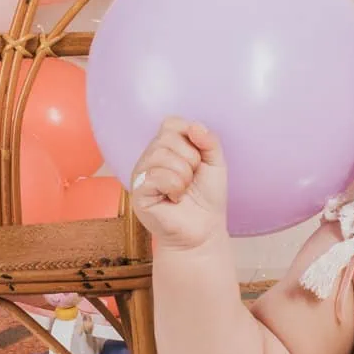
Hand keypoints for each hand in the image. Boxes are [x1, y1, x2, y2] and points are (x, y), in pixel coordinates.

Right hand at [129, 119, 227, 252]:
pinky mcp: (138, 192)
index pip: (171, 123)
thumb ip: (209, 140)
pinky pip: (155, 176)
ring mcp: (141, 174)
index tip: (198, 159)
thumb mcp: (215, 163)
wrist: (204, 230)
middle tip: (191, 180)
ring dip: (183, 175)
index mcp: (166, 147)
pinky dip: (174, 187)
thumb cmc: (207, 197)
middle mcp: (150, 157)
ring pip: (160, 155)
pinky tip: (174, 199)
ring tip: (183, 190)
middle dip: (190, 160)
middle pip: (166, 138)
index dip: (190, 137)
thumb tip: (194, 126)